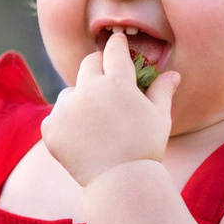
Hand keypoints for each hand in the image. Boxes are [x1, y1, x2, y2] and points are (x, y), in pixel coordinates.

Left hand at [40, 34, 180, 186]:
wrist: (120, 181)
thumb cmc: (146, 148)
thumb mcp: (159, 117)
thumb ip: (161, 91)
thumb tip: (172, 74)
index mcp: (118, 82)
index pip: (114, 51)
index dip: (116, 45)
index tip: (116, 42)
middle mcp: (89, 89)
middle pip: (88, 64)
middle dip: (98, 66)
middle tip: (105, 77)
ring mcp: (67, 108)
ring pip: (70, 91)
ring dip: (80, 96)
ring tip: (94, 119)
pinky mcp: (51, 127)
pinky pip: (57, 115)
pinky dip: (66, 121)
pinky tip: (81, 136)